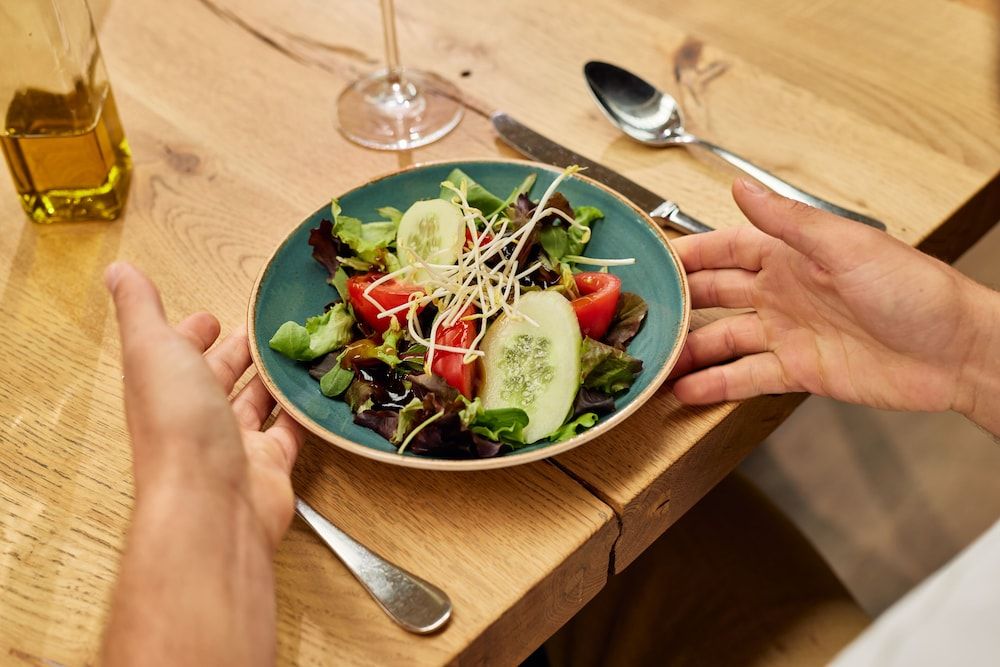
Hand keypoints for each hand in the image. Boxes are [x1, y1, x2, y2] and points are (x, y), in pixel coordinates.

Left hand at [102, 261, 303, 666]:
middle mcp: (196, 416)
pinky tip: (318, 390)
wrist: (212, 502)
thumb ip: (139, 310)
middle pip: (219, 378)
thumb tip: (119, 270)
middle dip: (238, 353)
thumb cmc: (178, 424)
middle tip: (266, 328)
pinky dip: (303, 411)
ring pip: (256, 403)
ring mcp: (234, 443)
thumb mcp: (151, 350)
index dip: (191, 332)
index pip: (178, 353)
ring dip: (272, 378)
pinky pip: (290, 430)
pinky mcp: (271, 463)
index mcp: (164, 387)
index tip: (211, 315)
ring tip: (299, 349)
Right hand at [669, 179, 999, 423]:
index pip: (725, 249)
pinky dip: (716, 384)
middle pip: (715, 295)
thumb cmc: (914, 290)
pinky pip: (746, 377)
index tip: (650, 263)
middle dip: (678, 303)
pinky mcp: (798, 371)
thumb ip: (787, 221)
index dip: (688, 254)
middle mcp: (783, 292)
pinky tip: (687, 391)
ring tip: (654, 362)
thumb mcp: (845, 246)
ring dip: (690, 350)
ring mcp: (787, 333)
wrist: (957, 351)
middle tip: (640, 315)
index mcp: (791, 254)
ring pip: (723, 339)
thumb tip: (741, 186)